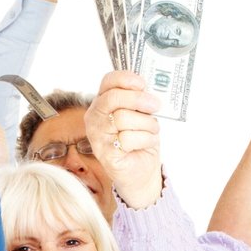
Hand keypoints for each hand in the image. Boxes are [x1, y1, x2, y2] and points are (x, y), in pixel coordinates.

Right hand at [83, 72, 162, 208]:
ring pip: (123, 118)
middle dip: (138, 99)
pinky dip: (145, 139)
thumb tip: (147, 89)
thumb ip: (139, 100)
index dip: (126, 79)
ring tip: (152, 131)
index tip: (142, 84)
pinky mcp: (106, 154)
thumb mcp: (140, 114)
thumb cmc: (140, 139)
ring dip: (146, 124)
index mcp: (102, 103)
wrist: (140, 171)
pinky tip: (146, 144)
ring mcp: (97, 137)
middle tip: (155, 105)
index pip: (108, 82)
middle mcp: (94, 118)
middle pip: (113, 98)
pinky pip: (128, 138)